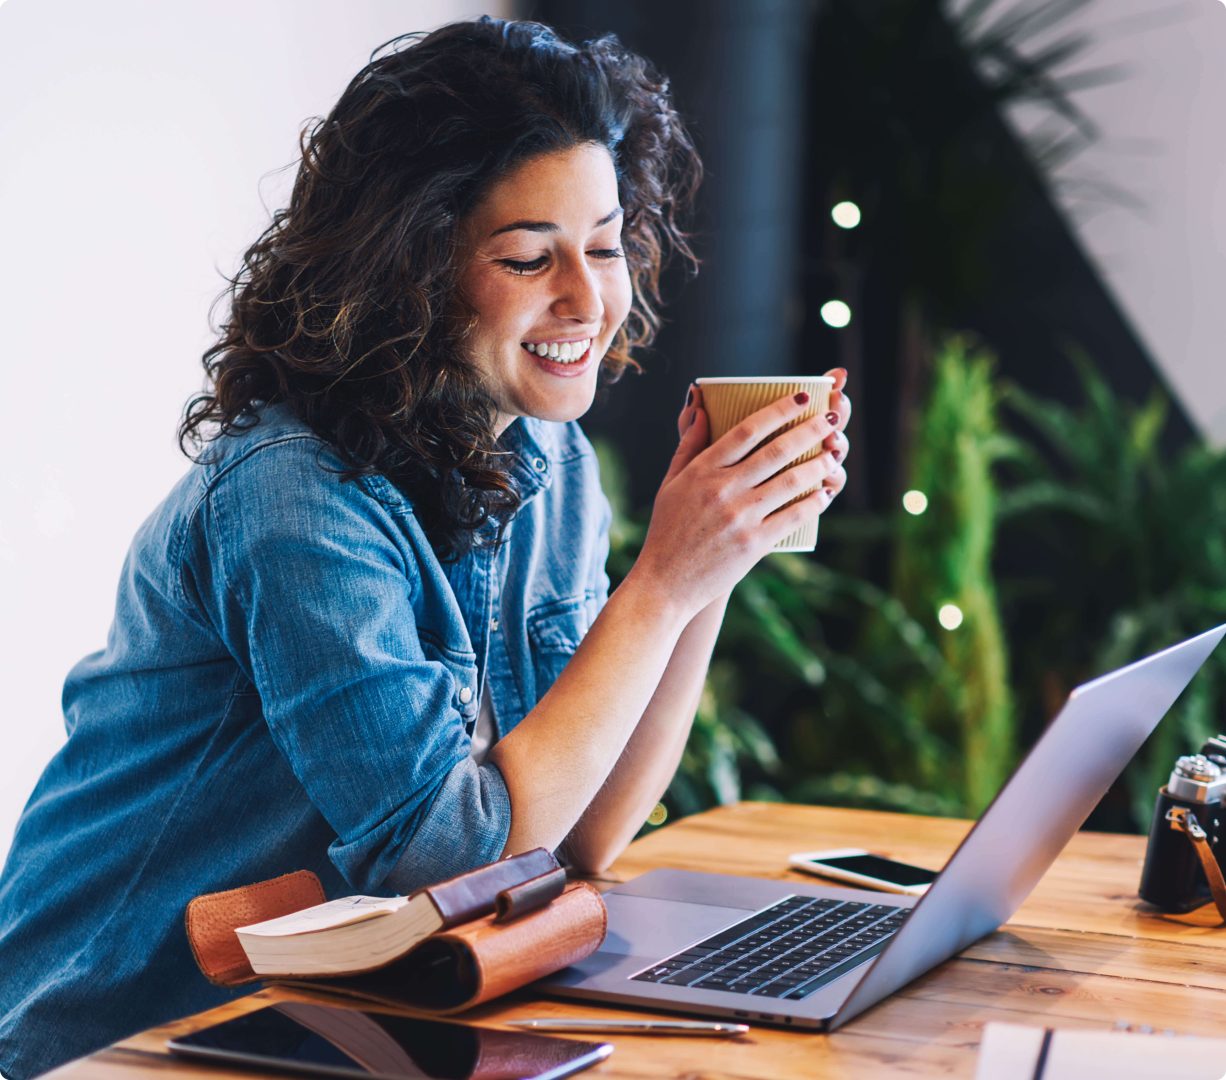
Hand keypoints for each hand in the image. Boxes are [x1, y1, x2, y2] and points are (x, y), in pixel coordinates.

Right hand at [630, 370, 851, 618]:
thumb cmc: (667, 530)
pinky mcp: (753, 544)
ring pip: (791, 482)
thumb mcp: (670, 483)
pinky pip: (792, 517)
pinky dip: (813, 502)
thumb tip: (702, 407)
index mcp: (702, 471)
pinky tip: (825, 492)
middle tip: (831, 418)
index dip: (778, 410)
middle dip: (809, 430)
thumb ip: (689, 445)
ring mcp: (740, 517)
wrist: (665, 581)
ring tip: (833, 454)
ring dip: (818, 464)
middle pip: (776, 451)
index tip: (800, 397)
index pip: (747, 430)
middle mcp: (722, 490)